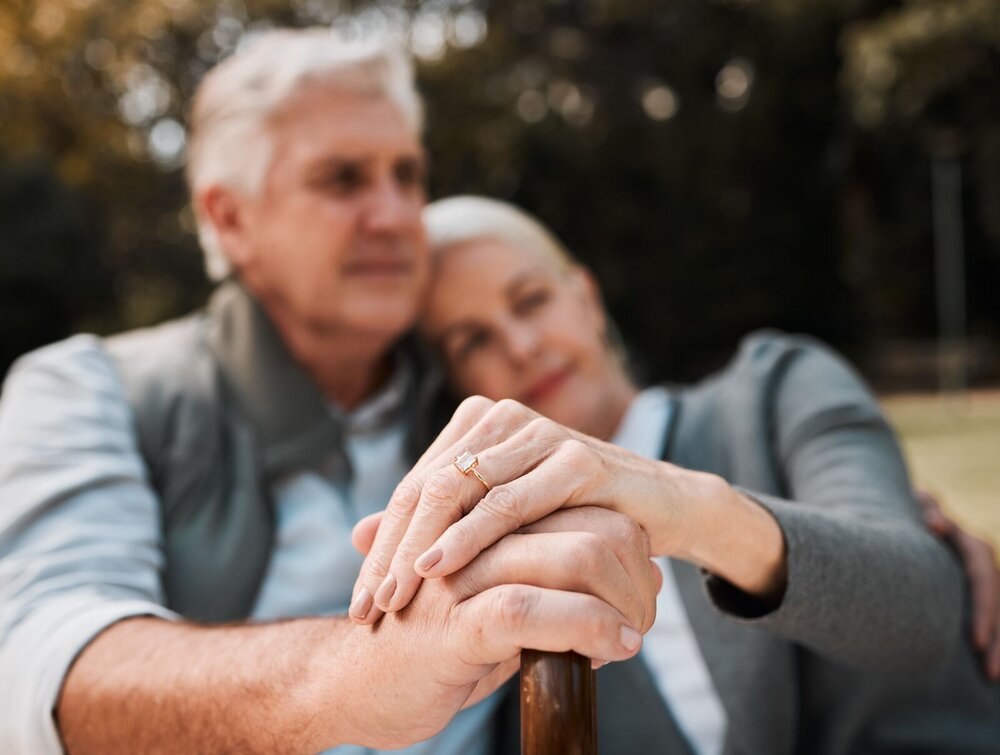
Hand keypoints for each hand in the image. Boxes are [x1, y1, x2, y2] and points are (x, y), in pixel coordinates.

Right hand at [338, 506, 658, 748]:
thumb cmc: (434, 647)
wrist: (353, 686)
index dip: (627, 544)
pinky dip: (587, 626)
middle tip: (643, 618)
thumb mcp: (496, 602)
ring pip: (573, 555)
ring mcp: (464, 573)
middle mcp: (478, 533)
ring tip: (633, 637)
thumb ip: (552, 580)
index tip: (640, 590)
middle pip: (591, 522)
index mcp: (486, 520)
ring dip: (622, 601)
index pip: (584, 504)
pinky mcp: (454, 622)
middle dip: (634, 573)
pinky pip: (533, 608)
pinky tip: (609, 650)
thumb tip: (641, 572)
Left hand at [349, 396, 691, 624]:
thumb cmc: (574, 519)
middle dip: (392, 552)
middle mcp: (502, 419)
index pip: (415, 487)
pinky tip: (439, 568)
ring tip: (392, 597)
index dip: (383, 544)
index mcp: (478, 426)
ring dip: (419, 549)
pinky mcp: (575, 459)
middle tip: (368, 606)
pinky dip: (469, 538)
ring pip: (458, 492)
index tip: (361, 600)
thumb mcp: (497, 524)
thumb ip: (435, 524)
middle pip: (427, 488)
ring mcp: (539, 434)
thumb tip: (356, 535)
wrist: (662, 511)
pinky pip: (509, 502)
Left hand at [917, 489, 999, 679]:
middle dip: (996, 639)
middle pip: (998, 606)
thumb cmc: (917, 517)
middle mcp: (987, 568)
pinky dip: (997, 644)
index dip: (983, 612)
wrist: (922, 521)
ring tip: (992, 677)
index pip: (985, 583)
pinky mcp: (982, 598)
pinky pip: (995, 622)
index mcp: (975, 550)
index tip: (976, 642)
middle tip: (989, 671)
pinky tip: (991, 672)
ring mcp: (989, 584)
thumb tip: (935, 522)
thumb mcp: (923, 512)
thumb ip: (929, 512)